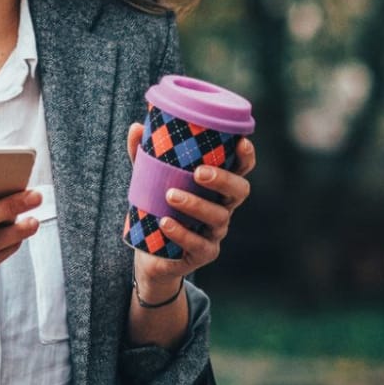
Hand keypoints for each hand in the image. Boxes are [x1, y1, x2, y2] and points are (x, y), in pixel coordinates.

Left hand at [124, 122, 255, 297]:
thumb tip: (137, 127)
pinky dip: (182, 233)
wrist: (150, 256)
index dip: (246, 157)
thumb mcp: (149, 181)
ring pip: (219, 217)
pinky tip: (165, 223)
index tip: (240, 143)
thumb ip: (145, 155)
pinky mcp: (203, 254)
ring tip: (170, 195)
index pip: (241, 169)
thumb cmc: (157, 210)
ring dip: (196, 204)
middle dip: (224, 179)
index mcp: (217, 187)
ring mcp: (215, 232)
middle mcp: (222, 207)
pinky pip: (199, 244)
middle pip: (239, 191)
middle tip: (199, 172)